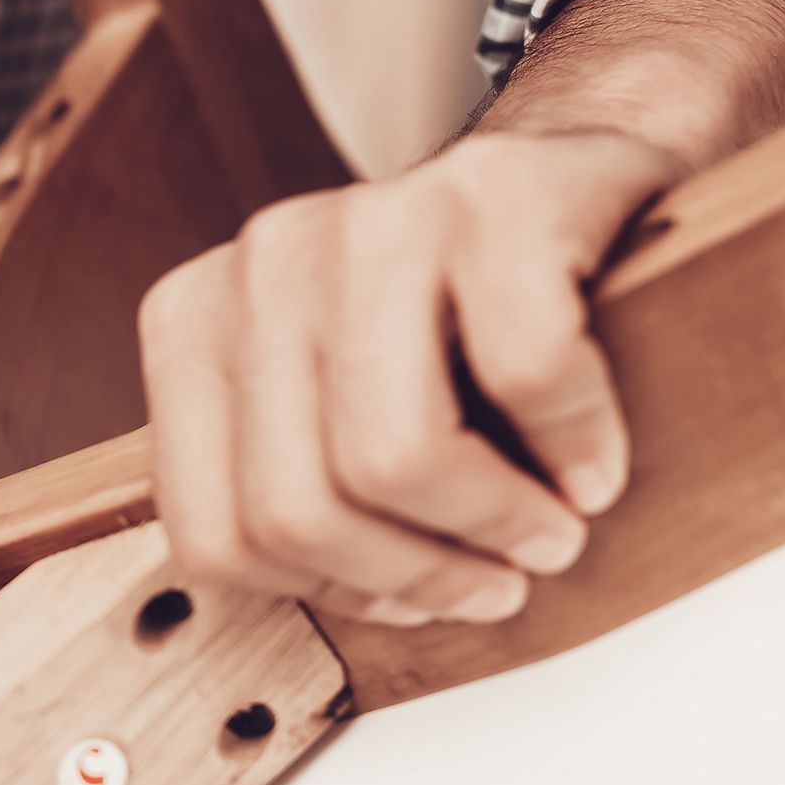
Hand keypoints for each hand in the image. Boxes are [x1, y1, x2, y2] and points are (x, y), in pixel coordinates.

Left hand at [138, 130, 681, 625]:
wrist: (566, 180)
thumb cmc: (453, 323)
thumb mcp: (333, 403)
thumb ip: (293, 485)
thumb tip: (346, 604)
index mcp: (193, 324)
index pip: (214, 535)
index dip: (324, 594)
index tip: (405, 597)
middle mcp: (263, 262)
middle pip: (296, 512)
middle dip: (415, 577)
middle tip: (498, 583)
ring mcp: (370, 220)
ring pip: (394, 458)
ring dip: (496, 527)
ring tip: (548, 534)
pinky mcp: (490, 198)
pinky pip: (527, 375)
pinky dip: (577, 445)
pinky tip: (591, 467)